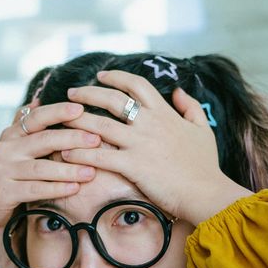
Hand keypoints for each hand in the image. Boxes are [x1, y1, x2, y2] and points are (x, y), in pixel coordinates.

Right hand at [0, 101, 100, 229]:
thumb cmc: (4, 172)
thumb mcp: (10, 145)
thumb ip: (24, 124)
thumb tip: (39, 98)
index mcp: (11, 134)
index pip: (35, 117)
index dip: (57, 112)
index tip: (80, 109)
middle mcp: (6, 149)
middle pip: (43, 140)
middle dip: (72, 139)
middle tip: (96, 140)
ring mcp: (3, 170)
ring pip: (41, 167)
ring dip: (69, 169)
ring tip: (91, 171)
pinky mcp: (4, 192)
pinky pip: (35, 189)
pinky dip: (56, 188)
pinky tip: (74, 188)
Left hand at [60, 70, 249, 223]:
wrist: (206, 192)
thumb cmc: (205, 165)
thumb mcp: (204, 129)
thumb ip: (191, 107)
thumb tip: (179, 90)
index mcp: (164, 113)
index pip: (136, 84)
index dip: (115, 77)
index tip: (100, 76)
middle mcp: (149, 124)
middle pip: (112, 100)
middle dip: (88, 93)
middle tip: (71, 93)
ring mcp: (139, 144)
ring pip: (100, 125)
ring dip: (77, 120)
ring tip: (61, 119)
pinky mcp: (132, 166)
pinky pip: (100, 156)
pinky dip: (80, 153)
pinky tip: (66, 152)